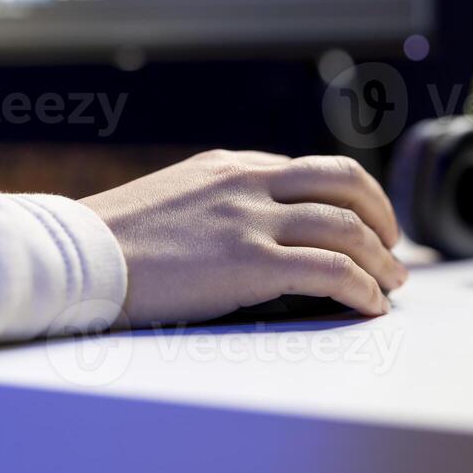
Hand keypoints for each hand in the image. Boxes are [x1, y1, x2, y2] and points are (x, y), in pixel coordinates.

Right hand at [80, 150, 406, 326]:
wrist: (78, 256)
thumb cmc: (118, 238)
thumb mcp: (178, 196)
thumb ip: (223, 200)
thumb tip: (259, 224)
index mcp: (234, 166)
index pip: (314, 171)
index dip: (353, 197)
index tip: (367, 224)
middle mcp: (250, 183)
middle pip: (345, 182)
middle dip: (382, 215)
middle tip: (393, 248)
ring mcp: (250, 220)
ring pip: (346, 227)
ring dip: (380, 260)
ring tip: (392, 284)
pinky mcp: (248, 262)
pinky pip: (330, 270)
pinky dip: (361, 287)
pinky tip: (368, 305)